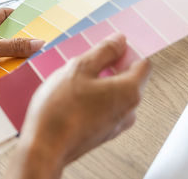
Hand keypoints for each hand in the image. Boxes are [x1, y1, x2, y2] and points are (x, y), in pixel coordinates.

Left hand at [0, 8, 45, 106]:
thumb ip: (10, 46)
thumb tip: (35, 42)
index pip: (5, 15)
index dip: (22, 18)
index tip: (41, 22)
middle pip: (8, 39)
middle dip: (22, 45)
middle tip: (42, 48)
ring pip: (4, 57)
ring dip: (14, 62)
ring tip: (33, 65)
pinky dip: (5, 75)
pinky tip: (17, 78)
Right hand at [7, 33, 150, 178]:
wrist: (44, 147)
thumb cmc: (60, 110)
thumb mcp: (79, 68)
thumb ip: (103, 52)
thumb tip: (119, 41)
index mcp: (129, 91)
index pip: (143, 63)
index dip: (127, 51)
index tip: (109, 48)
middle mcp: (129, 110)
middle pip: (129, 79)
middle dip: (109, 67)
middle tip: (85, 64)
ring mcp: (116, 125)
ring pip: (113, 94)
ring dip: (98, 84)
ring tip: (73, 83)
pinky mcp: (102, 134)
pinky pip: (103, 109)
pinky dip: (92, 100)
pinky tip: (70, 99)